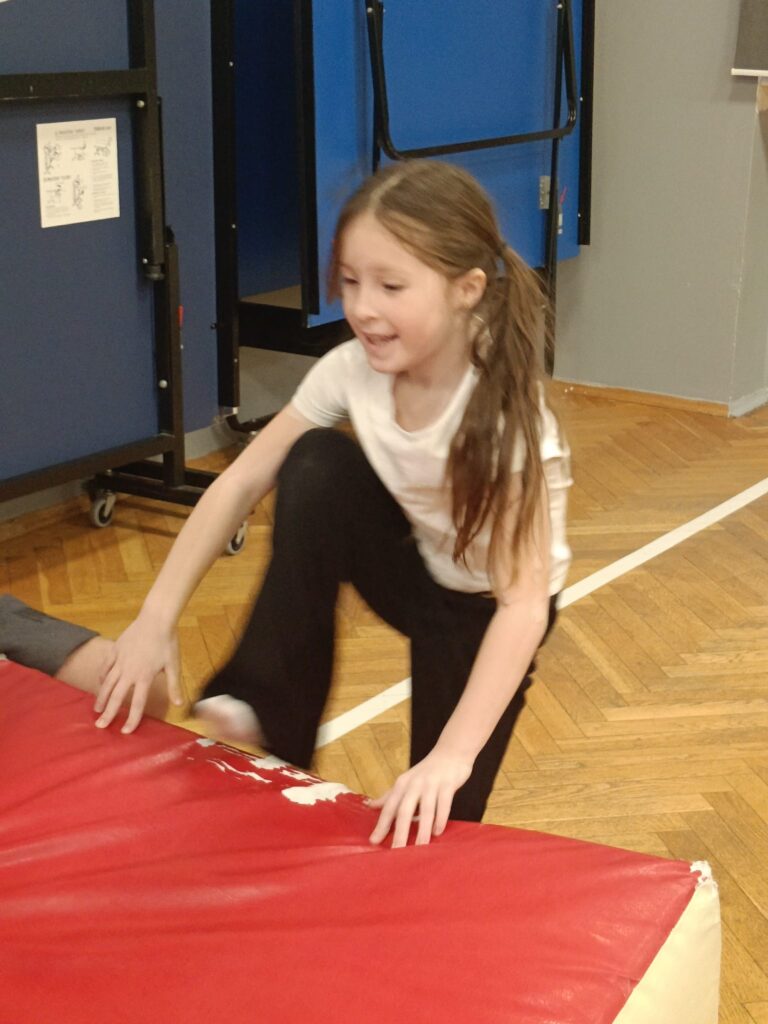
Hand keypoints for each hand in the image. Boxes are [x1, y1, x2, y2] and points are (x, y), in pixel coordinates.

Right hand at [93, 615, 181, 733]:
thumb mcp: (174, 664)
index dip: (131, 719)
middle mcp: (129, 671)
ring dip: (101, 697)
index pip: (137, 703)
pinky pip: (105, 667)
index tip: (125, 732)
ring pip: (106, 683)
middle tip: (100, 727)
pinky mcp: (115, 650)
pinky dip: (101, 677)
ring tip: (96, 710)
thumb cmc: (167, 642)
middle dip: (108, 713)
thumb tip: (179, 705)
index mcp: (144, 677)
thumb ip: (174, 685)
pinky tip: (100, 683)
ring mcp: (120, 660)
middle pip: (116, 697)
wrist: (156, 618)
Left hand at [368, 749, 472, 848]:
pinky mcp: (447, 784)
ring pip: (426, 810)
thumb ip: (389, 795)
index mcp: (402, 784)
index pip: (389, 807)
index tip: (373, 842)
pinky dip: (441, 818)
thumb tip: (369, 806)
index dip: (381, 824)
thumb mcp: (405, 781)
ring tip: (420, 848)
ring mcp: (431, 784)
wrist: (450, 752)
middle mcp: (414, 784)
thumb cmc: (426, 772)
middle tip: (396, 852)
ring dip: (422, 830)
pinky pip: (444, 804)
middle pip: (405, 811)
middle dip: (400, 832)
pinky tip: (438, 832)